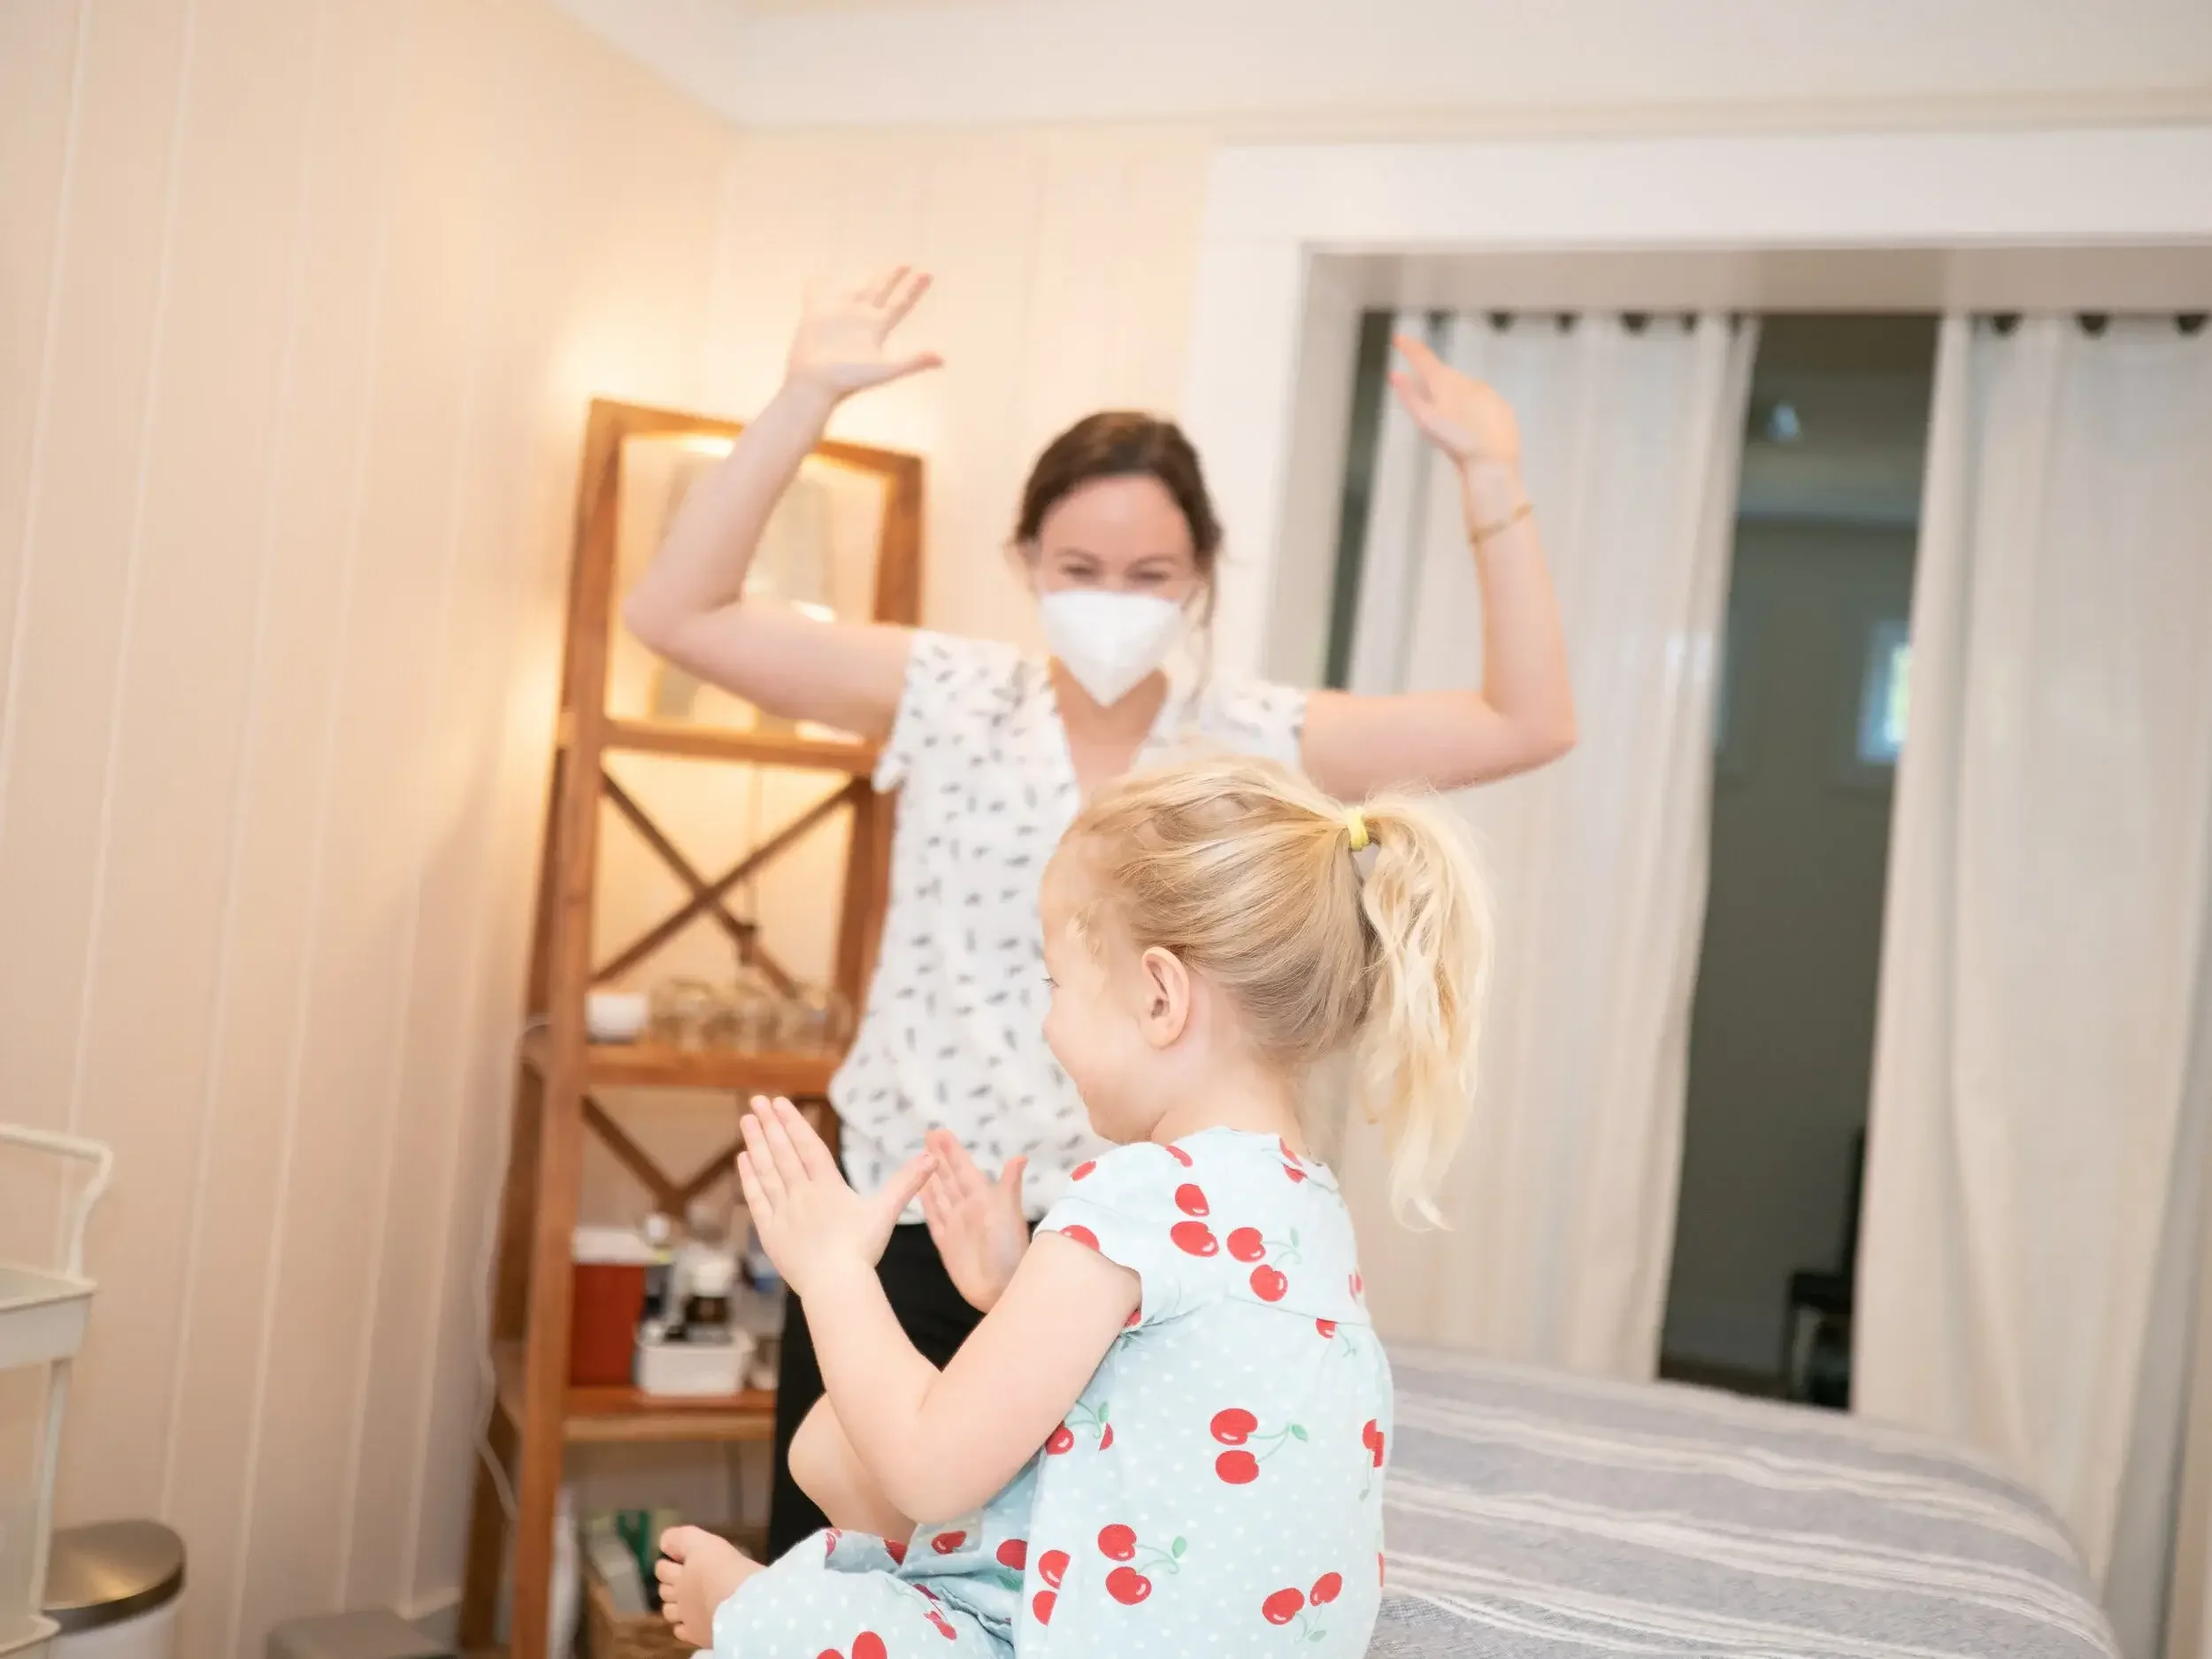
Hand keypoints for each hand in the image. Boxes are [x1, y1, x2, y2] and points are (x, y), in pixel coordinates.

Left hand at [656, 1525, 756, 1647]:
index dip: (666, 1562)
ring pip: (669, 1611)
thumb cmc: (726, 1569)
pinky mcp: (696, 1634)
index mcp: (681, 1572)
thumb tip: (662, 1541)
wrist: (742, 1605)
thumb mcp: (705, 1543)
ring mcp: (686, 1616)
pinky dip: (682, 1624)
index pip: (663, 1568)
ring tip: (686, 1601)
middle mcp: (680, 1595)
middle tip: (682, 1578)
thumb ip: (682, 1539)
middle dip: (668, 1583)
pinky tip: (691, 1620)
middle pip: (664, 1589)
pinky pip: (680, 1630)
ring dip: (673, 1605)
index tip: (676, 1558)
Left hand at [737, 1096, 931, 1297]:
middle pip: (782, 1153)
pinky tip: (743, 1160)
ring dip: (756, 1143)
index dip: (793, 1123)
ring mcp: (783, 1212)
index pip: (807, 1146)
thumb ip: (907, 1182)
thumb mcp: (886, 1211)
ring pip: (766, 1171)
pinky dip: (749, 1177)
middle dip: (769, 1125)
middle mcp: (802, 1194)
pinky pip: (756, 1198)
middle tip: (757, 1101)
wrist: (835, 1285)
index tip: (778, 1103)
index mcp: (828, 1186)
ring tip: (747, 1120)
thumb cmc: (862, 1249)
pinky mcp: (770, 1232)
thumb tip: (933, 1157)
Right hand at [785, 265, 942, 399]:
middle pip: (881, 293)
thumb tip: (942, 360)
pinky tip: (815, 277)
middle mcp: (860, 320)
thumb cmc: (848, 379)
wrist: (814, 385)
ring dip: (865, 281)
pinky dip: (816, 286)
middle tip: (906, 263)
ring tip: (874, 272)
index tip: (927, 274)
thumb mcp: (884, 369)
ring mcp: (838, 317)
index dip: (914, 289)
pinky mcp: (815, 316)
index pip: (900, 304)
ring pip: (855, 292)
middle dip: (892, 278)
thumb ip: (913, 361)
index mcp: (877, 329)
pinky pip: (817, 294)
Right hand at [918, 1129, 1029, 1311]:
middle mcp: (967, 1207)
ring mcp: (955, 1224)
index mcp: (983, 1197)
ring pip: (940, 1194)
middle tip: (927, 1134)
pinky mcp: (945, 1242)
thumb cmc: (1010, 1252)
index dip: (951, 1150)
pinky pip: (933, 1216)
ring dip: (931, 1176)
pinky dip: (927, 1202)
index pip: (963, 1168)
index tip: (938, 1131)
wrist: (1003, 1290)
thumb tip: (1020, 1156)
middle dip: (939, 1157)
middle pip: (949, 1177)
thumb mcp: (1011, 1215)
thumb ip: (1010, 1186)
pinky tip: (920, 1190)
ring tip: (921, 1158)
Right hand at [1389, 334, 1521, 477]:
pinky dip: (1475, 411)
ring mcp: (1489, 394)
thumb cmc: (1455, 442)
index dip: (1410, 348)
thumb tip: (1395, 375)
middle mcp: (1469, 381)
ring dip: (1456, 400)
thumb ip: (1409, 396)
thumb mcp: (1425, 421)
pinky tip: (1472, 431)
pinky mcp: (1503, 409)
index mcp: (1446, 383)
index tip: (1399, 338)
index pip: (1424, 359)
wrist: (1492, 463)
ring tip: (1453, 426)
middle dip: (1435, 383)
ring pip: (1466, 390)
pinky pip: (1484, 404)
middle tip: (1427, 403)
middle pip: (1446, 377)